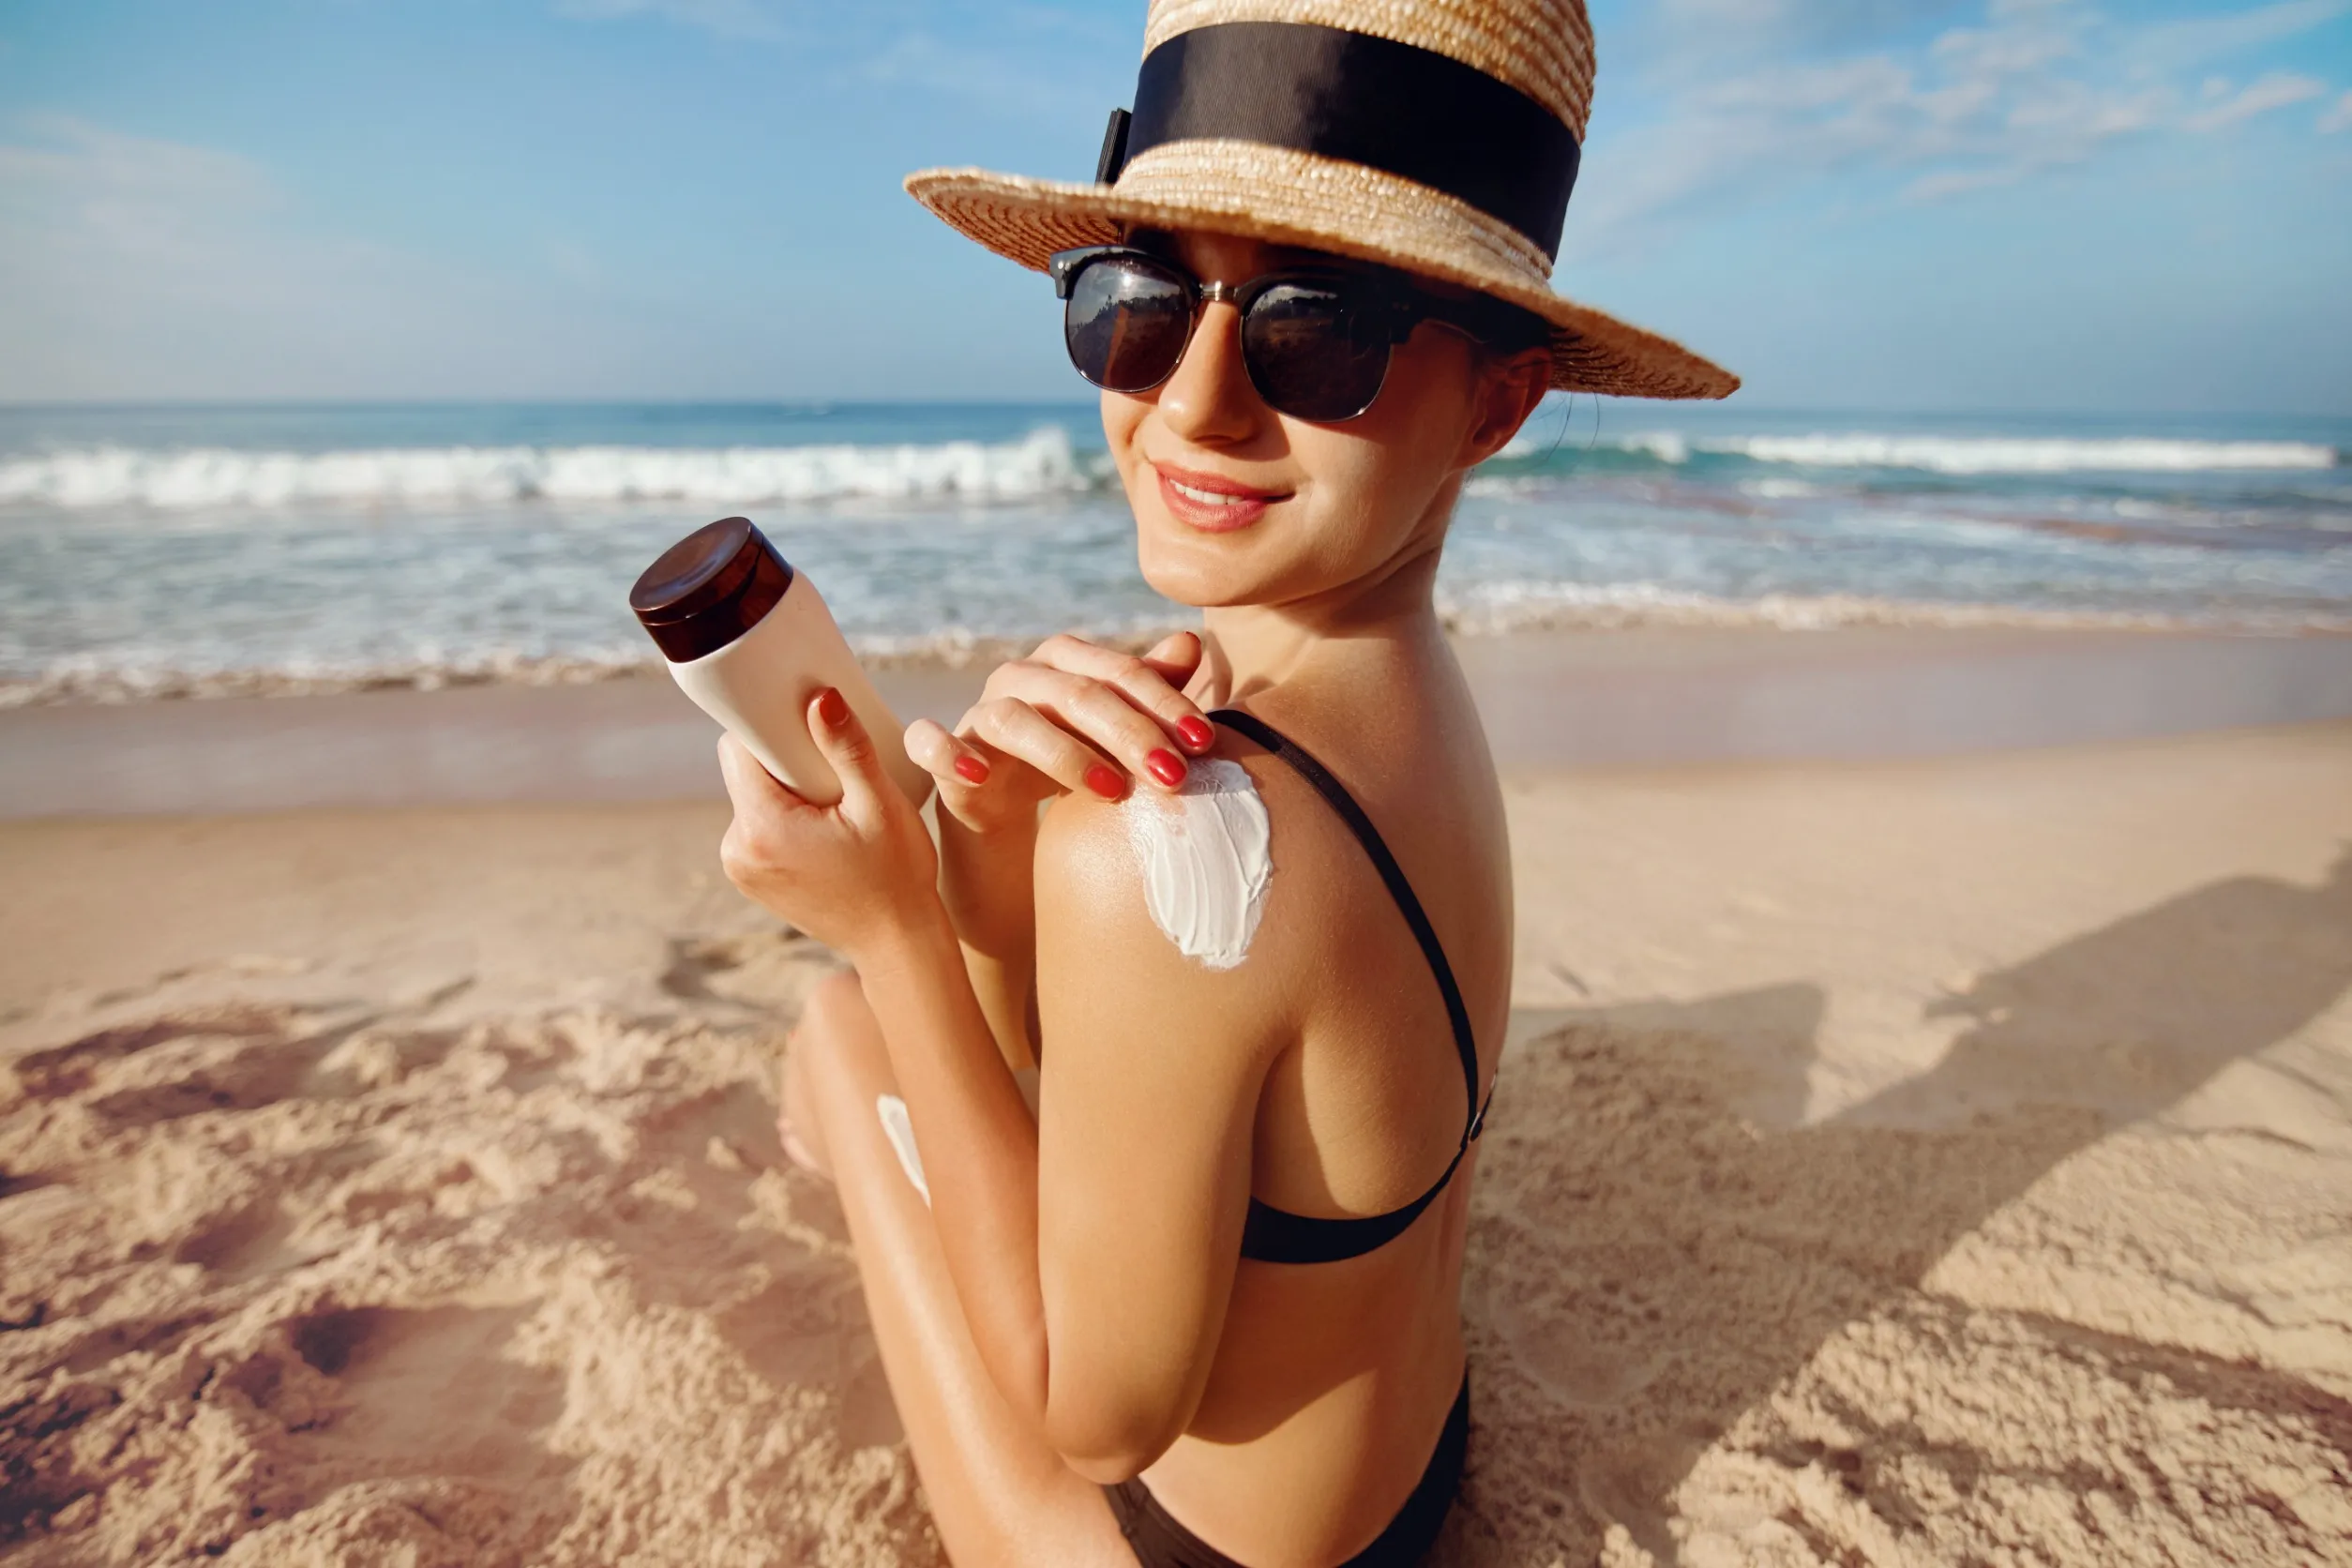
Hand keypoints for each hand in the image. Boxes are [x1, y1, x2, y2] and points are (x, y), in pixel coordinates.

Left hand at [718, 687, 941, 963]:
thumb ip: (847, 748)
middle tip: (833, 765)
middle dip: (783, 758)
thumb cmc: (897, 875)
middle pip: (746, 772)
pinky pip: (758, 827)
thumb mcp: (880, 805)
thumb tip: (820, 698)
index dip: (769, 725)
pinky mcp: (751, 880)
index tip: (804, 719)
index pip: (739, 748)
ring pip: (753, 797)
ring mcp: (740, 868)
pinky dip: (784, 817)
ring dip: (785, 789)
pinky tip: (823, 825)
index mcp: (762, 826)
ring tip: (834, 800)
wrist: (897, 944)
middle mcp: (737, 848)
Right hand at [901, 631, 1217, 836]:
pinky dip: (949, 754)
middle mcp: (1022, 676)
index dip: (1165, 705)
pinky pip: (931, 742)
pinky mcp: (941, 749)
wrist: (1004, 798)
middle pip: (1078, 694)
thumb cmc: (1075, 751)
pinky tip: (978, 776)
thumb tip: (1190, 642)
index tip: (1205, 744)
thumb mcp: (1118, 726)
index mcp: (1067, 660)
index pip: (1121, 673)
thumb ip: (1151, 686)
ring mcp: (979, 710)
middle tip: (1175, 777)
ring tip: (1114, 792)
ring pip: (1016, 719)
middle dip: (1131, 734)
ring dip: (1066, 754)